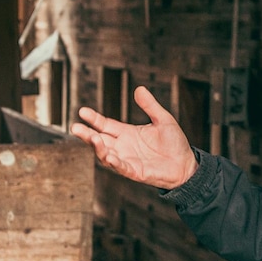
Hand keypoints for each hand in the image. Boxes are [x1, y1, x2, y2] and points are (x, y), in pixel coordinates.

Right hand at [70, 85, 197, 189]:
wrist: (186, 164)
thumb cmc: (175, 143)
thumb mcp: (163, 120)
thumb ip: (150, 106)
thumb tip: (139, 89)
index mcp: (127, 133)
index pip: (105, 124)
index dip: (94, 119)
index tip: (82, 111)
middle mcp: (123, 146)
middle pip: (99, 139)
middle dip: (86, 134)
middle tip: (75, 127)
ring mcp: (127, 159)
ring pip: (105, 154)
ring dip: (98, 147)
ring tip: (92, 138)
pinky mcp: (134, 171)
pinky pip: (120, 167)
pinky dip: (113, 162)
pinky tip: (108, 155)